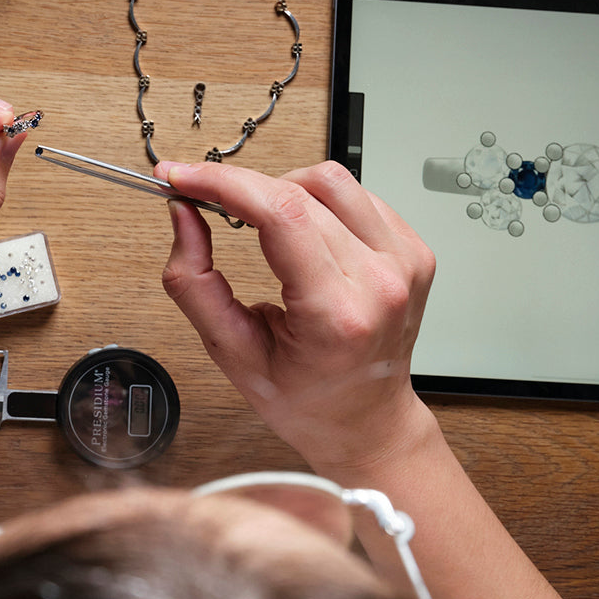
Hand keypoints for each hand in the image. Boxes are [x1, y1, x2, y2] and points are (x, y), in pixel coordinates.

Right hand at [158, 160, 436, 473]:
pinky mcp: (414, 251)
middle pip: (300, 190)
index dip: (223, 182)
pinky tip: (303, 234)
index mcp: (338, 315)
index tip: (183, 177)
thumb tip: (183, 214)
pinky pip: (357, 194)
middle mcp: (382, 282)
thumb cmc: (305, 399)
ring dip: (282, 190)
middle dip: (240, 186)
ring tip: (261, 225)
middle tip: (205, 198)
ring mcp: (405, 263)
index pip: (281, 214)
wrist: (367, 422)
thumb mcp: (231, 351)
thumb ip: (194, 281)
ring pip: (330, 180)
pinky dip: (317, 202)